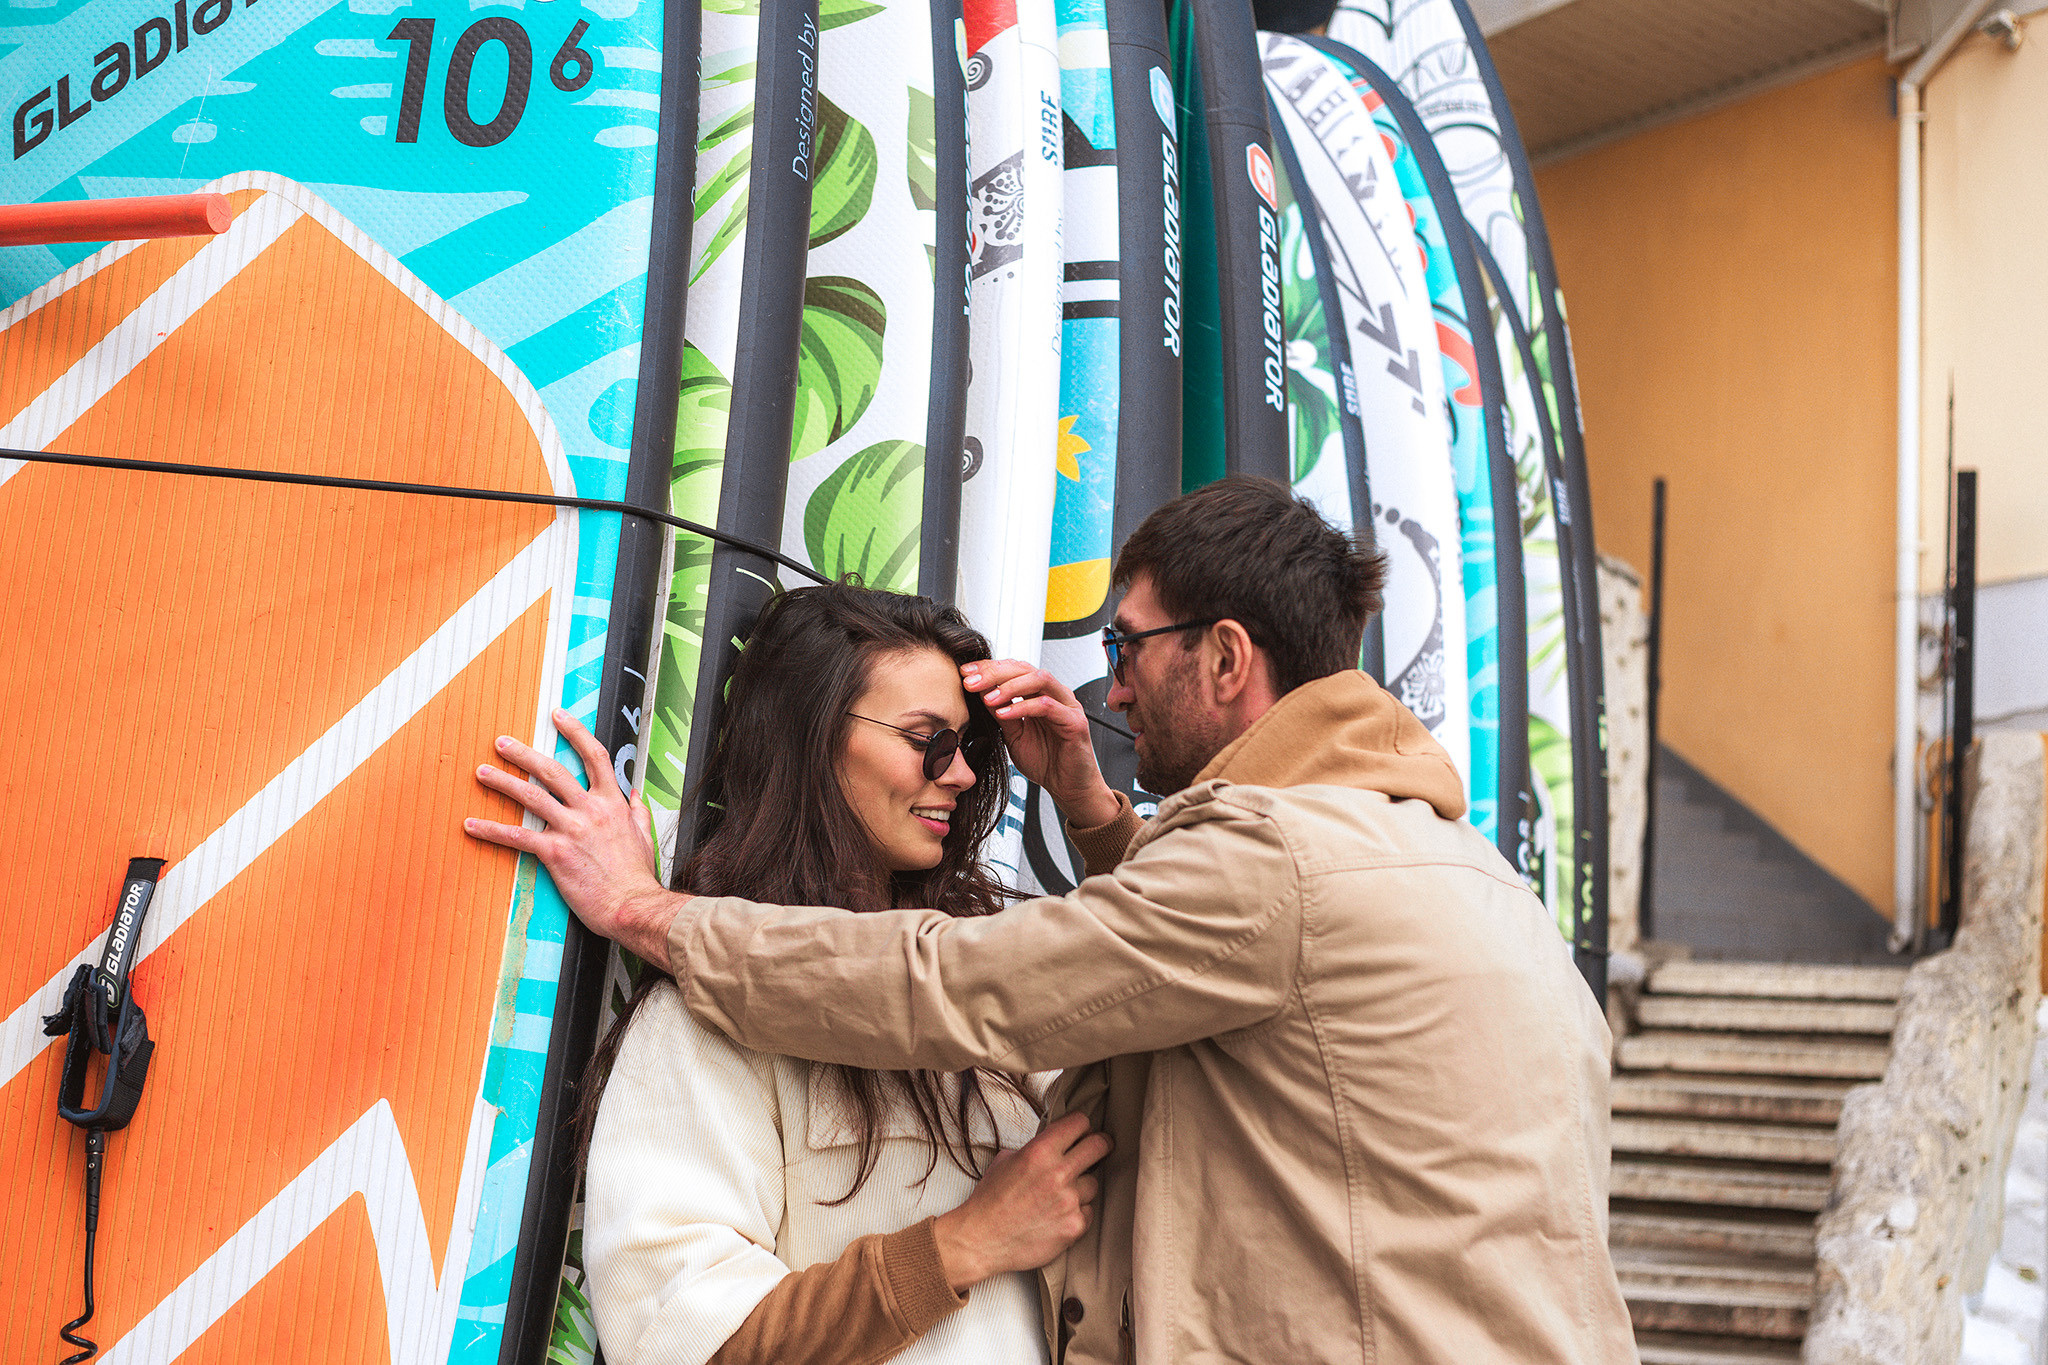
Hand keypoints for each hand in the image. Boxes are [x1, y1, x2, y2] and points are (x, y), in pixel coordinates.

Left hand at [464, 709, 679, 970]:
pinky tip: (472, 824)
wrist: (632, 905)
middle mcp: (590, 809)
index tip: (558, 715)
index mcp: (612, 802)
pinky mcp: (556, 853)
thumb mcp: (644, 836)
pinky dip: (492, 830)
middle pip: (553, 770)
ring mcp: (572, 829)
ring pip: (531, 797)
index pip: (594, 755)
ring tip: (482, 772)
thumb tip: (635, 795)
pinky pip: (518, 837)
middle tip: (502, 742)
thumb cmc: (636, 876)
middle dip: (524, 754)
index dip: (575, 731)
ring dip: (503, 782)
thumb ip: (637, 812)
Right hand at [930, 1111, 1111, 1290]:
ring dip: (1081, 1187)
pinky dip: (1077, 1213)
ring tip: (1059, 1196)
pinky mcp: (1075, 1226)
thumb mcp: (1006, 1160)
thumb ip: (1035, 1148)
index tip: (1083, 1131)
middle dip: (1101, 1145)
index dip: (1082, 1125)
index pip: (1080, 1123)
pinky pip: (1088, 1211)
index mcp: (1040, 1151)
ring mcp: (1069, 1201)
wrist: (981, 1240)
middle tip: (1099, 1149)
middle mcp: (1058, 1173)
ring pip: (1093, 1183)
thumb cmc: (990, 1200)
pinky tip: (1058, 1216)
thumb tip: (1055, 1142)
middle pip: (1100, 1146)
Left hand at [960, 660, 1120, 828]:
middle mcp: (1055, 694)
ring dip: (1009, 686)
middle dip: (994, 673)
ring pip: (1039, 679)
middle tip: (970, 681)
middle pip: (1025, 668)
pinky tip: (1004, 713)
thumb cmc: (1045, 761)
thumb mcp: (1013, 734)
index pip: (1014, 669)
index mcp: (1040, 694)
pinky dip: (1023, 707)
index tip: (965, 672)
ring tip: (987, 698)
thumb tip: (979, 692)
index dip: (989, 668)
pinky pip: (1047, 706)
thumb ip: (1000, 713)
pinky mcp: (1075, 722)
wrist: (1067, 787)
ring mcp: (1067, 706)